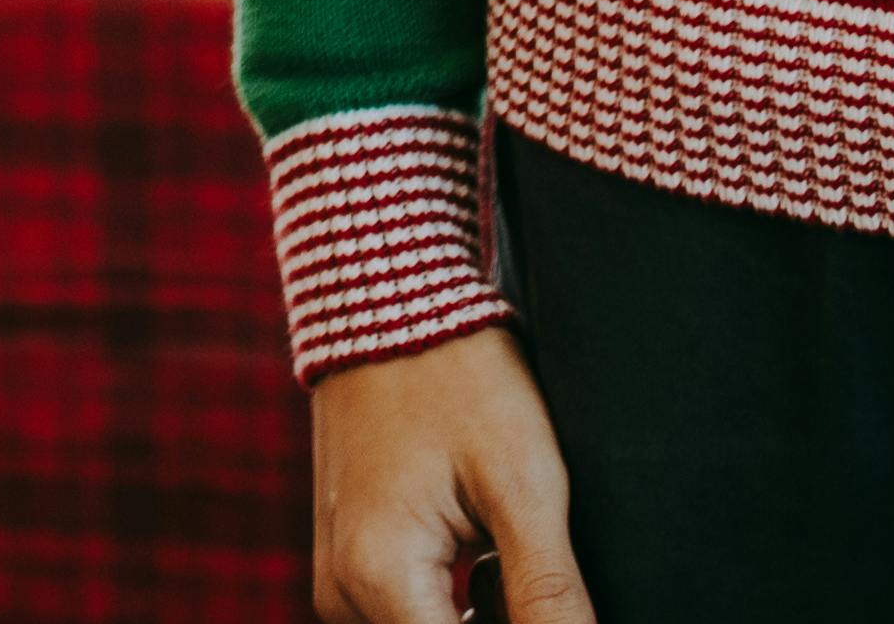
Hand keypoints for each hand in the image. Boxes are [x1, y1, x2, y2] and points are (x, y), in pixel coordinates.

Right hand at [313, 332, 590, 622]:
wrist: (384, 302)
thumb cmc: (459, 379)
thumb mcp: (523, 485)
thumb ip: (550, 593)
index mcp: (379, 579)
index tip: (556, 605)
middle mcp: (342, 594)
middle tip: (536, 568)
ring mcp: (337, 581)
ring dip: (481, 621)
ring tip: (511, 559)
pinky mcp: (346, 564)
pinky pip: (407, 619)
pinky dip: (455, 608)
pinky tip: (486, 560)